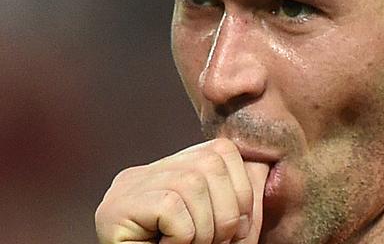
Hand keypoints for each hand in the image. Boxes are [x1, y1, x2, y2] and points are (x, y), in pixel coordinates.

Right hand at [95, 138, 268, 243]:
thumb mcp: (221, 227)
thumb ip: (239, 199)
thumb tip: (264, 166)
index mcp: (171, 170)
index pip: (221, 151)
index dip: (241, 189)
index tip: (237, 229)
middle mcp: (146, 171)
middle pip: (210, 162)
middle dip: (226, 211)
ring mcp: (129, 186)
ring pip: (192, 184)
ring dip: (204, 228)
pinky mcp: (118, 206)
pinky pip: (171, 207)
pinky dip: (182, 236)